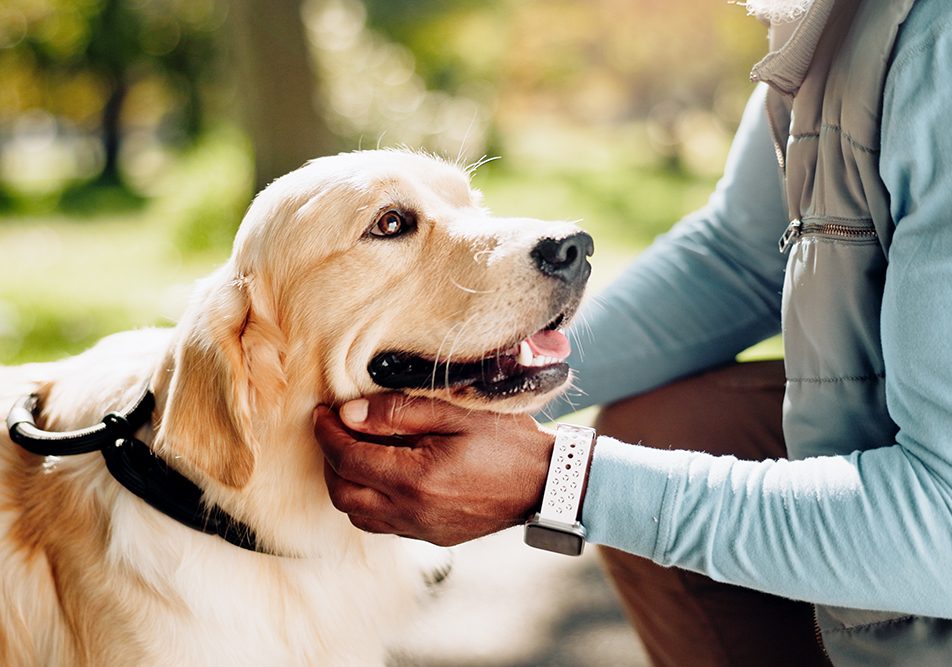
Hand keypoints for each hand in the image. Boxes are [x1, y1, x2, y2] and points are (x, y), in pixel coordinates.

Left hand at [313, 394, 554, 545]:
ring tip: (353, 451)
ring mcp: (421, 530)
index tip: (321, 412)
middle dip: (329, 460)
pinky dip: (368, 501)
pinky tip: (381, 475)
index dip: (327, 432)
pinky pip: (382, 525)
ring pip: (358, 516)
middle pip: (342, 493)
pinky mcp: (432, 537)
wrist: (546, 483)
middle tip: (332, 430)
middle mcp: (411, 512)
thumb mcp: (454, 412)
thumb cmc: (506, 441)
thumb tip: (349, 413)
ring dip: (345, 483)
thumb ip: (398, 412)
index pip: (347, 457)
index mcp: (415, 478)